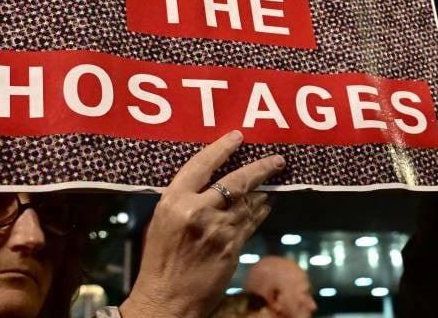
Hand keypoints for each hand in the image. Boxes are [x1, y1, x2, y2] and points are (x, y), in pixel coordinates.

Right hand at [120, 131, 284, 317]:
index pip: (201, 165)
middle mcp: (197, 211)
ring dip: (264, 190)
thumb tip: (208, 181)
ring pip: (249, 201)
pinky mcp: (233, 246)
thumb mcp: (163, 222)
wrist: (167, 300)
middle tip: (277, 160)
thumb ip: (183, 200)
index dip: (222, 148)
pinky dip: (261, 210)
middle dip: (260, 168)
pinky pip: (252, 221)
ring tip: (275, 180)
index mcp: (174, 202)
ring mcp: (218, 229)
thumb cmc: (160, 262)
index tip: (238, 137)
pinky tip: (267, 204)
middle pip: (235, 180)